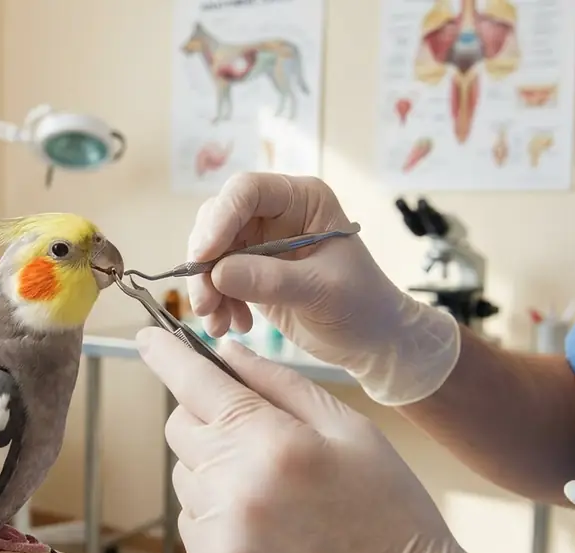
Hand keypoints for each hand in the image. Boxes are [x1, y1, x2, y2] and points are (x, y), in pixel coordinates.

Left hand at [137, 328, 552, 552]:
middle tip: (253, 431)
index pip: (196, 384)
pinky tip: (266, 524)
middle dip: (205, 417)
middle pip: (180, 427)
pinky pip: (191, 521)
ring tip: (272, 489)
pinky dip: (215, 513)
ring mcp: (220, 535)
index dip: (166, 355)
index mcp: (271, 442)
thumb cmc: (388, 510)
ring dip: (212, 468)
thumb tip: (225, 353)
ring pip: (184, 475)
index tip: (146, 336)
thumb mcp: (350, 430)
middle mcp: (234, 488)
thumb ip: (280, 384)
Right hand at [187, 172, 458, 405]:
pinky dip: (215, 303)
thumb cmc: (363, 305)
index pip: (246, 191)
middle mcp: (275, 214)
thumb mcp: (321, 289)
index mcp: (302, 199)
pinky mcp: (248, 273)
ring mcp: (259, 243)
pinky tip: (232, 325)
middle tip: (205, 302)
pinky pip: (214, 280)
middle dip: (205, 262)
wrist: (372, 339)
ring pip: (210, 252)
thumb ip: (270, 279)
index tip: (203, 256)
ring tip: (217, 324)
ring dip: (206, 288)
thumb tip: (217, 273)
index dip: (220, 218)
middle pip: (218, 220)